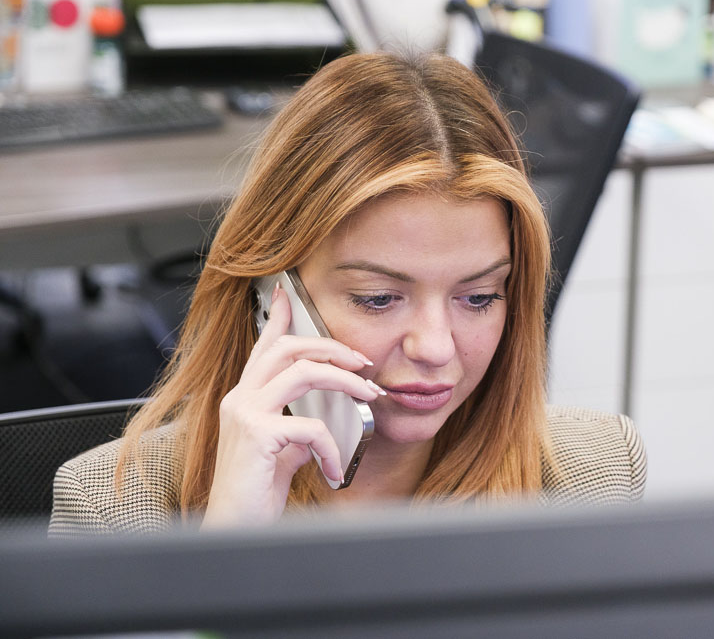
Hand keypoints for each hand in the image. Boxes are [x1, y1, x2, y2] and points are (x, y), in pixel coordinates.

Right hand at [201, 282, 380, 528]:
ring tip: (370, 398)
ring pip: (303, 372)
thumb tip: (326, 416)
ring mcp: (245, 415)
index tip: (287, 293)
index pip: (264, 347)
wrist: (232, 531)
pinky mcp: (256, 438)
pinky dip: (332, 448)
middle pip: (288, 348)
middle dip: (333, 347)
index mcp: (245, 398)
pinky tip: (334, 471)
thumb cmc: (256, 493)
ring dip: (345, 381)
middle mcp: (239, 399)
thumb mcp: (281, 451)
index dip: (279, 318)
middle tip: (365, 363)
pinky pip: (310, 426)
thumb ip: (297, 427)